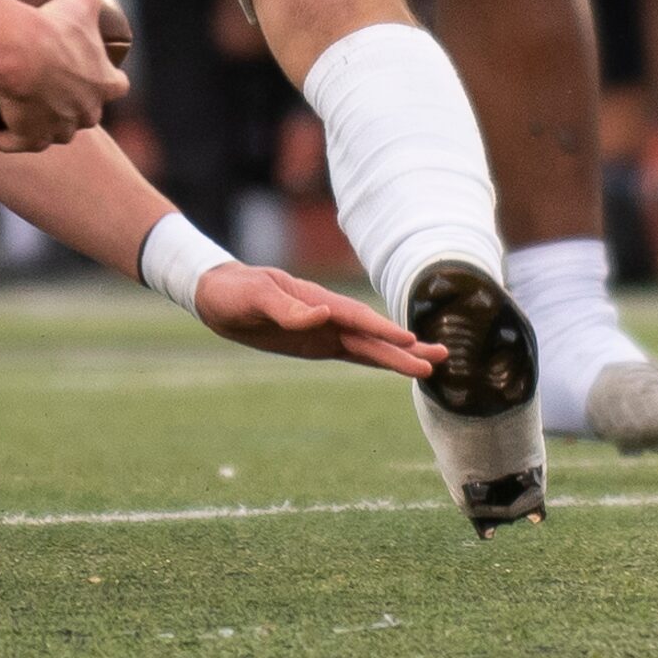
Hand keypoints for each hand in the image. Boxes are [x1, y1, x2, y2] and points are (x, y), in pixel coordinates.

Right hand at [0, 0, 127, 152]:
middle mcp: (86, 111)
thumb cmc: (55, 29)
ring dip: (37, 125)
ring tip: (14, 113)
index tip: (91, 75)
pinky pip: (14, 144)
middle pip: (84, 115)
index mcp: (104, 82)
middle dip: (72, 108)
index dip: (104, 81)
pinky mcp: (30, 138)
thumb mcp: (79, 0)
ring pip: (52, 133)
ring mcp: (59, 128)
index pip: (115, 86)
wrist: (25, 54)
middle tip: (49, 95)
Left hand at [194, 264, 445, 377]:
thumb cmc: (234, 291)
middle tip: (441, 358)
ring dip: (398, 356)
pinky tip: (397, 365)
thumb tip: (322, 316)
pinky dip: (375, 358)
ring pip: (368, 346)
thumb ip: (286, 309)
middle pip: (372, 334)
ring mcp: (324, 330)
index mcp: (316, 300)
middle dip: (404, 348)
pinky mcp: (316, 344)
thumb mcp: (255, 297)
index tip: (411, 341)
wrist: (216, 295)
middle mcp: (327, 315)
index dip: (383, 330)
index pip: (356, 318)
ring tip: (433, 366)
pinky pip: (352, 353)